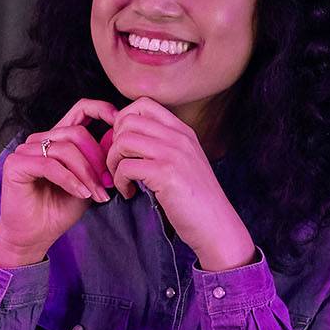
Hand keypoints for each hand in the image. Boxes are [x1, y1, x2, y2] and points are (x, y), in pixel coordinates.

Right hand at [0, 100, 119, 267]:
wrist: (34, 237)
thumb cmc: (58, 211)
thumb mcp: (87, 184)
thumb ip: (98, 164)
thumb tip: (118, 144)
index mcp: (56, 139)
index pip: (80, 110)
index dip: (101, 110)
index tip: (120, 122)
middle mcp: (39, 140)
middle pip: (77, 133)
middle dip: (97, 159)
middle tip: (107, 184)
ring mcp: (25, 150)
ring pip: (66, 149)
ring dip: (86, 173)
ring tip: (96, 194)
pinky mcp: (16, 164)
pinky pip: (51, 165)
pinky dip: (70, 180)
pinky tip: (81, 194)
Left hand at [102, 100, 257, 271]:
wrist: (216, 225)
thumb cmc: (196, 200)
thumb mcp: (185, 162)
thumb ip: (164, 146)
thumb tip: (128, 139)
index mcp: (182, 131)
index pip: (143, 104)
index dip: (123, 121)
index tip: (123, 145)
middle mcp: (178, 137)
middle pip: (128, 120)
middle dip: (113, 142)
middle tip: (118, 164)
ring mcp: (173, 153)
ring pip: (123, 141)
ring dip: (113, 162)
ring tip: (122, 179)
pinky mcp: (165, 174)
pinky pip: (125, 167)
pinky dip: (119, 181)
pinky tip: (129, 192)